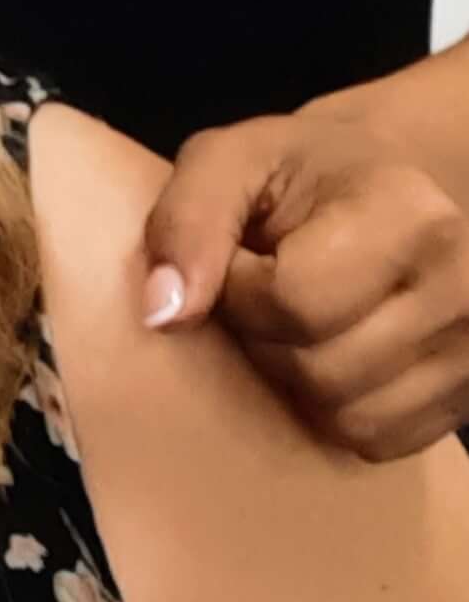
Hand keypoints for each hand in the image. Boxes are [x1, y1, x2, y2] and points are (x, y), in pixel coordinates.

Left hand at [143, 107, 468, 459]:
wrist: (396, 185)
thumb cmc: (304, 170)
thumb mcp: (230, 160)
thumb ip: (186, 222)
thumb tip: (163, 315)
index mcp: (410, 214)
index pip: (296, 301)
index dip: (239, 291)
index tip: (241, 259)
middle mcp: (462, 289)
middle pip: (321, 370)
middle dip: (264, 337)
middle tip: (265, 291)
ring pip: (348, 416)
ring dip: (296, 379)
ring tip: (298, 320)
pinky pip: (379, 440)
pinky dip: (337, 410)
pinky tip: (332, 351)